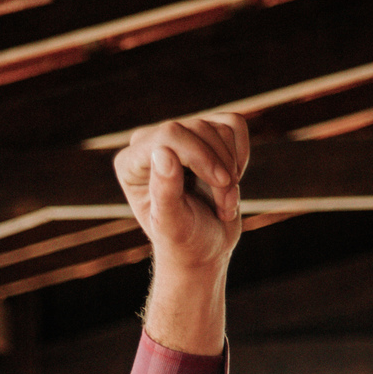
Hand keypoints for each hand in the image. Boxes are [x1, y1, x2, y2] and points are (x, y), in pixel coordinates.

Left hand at [115, 114, 248, 353]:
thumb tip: (163, 152)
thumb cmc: (184, 242)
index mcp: (131, 163)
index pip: (169, 135)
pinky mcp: (204, 135)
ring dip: (232, 169)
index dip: (201, 154)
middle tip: (226, 203)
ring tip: (224, 202)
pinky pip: (235, 125)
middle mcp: (150, 144)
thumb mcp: (173, 224)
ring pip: (221, 128)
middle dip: (220, 168)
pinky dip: (242, 155)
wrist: (204, 248)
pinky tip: (230, 182)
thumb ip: (165, 191)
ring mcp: (179, 137)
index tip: (223, 182)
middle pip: (199, 129)